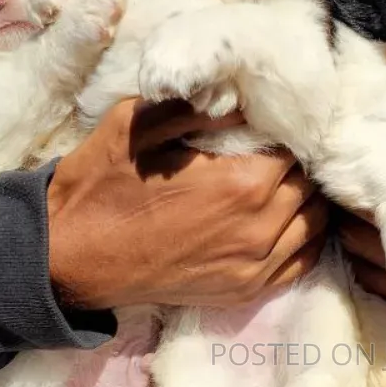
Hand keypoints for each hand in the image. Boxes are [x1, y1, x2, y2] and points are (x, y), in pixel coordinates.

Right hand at [48, 99, 327, 310]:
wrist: (70, 259)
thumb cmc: (99, 187)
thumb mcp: (136, 125)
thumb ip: (194, 106)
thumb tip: (242, 95)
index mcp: (241, 182)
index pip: (297, 146)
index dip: (285, 131)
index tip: (269, 125)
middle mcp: (259, 227)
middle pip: (310, 184)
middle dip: (297, 164)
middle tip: (274, 152)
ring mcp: (256, 265)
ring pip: (315, 223)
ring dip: (304, 200)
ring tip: (280, 185)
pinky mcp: (246, 291)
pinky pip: (302, 262)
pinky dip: (303, 238)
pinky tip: (285, 221)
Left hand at [339, 46, 385, 314]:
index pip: (358, 166)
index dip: (351, 152)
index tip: (357, 139)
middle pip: (349, 208)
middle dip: (351, 186)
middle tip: (365, 168)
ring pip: (358, 247)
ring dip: (359, 223)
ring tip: (375, 200)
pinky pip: (381, 282)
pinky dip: (376, 261)